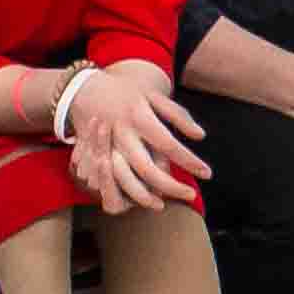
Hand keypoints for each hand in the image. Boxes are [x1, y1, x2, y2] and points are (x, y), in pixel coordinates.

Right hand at [66, 60, 207, 215]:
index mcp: (139, 117)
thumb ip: (178, 116)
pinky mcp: (93, 155)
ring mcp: (105, 146)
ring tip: (165, 204)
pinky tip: (141, 197)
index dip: (189, 161)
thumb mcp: (154, 96)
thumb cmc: (128, 93)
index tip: (207, 173)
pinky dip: (124, 191)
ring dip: (145, 196)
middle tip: (191, 195)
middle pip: (148, 169)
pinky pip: (109, 180)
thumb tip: (201, 136)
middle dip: (170, 186)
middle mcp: (122, 134)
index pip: (169, 145)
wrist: (86, 88)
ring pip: (126, 179)